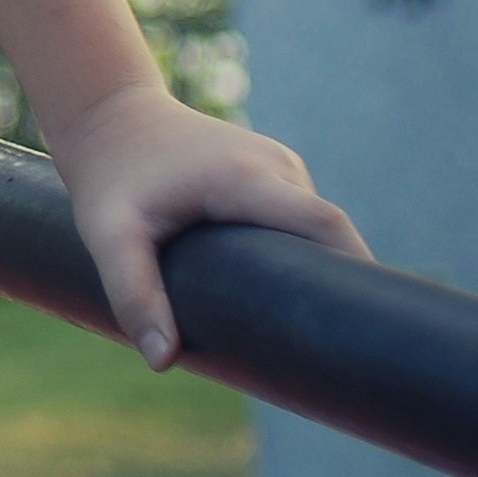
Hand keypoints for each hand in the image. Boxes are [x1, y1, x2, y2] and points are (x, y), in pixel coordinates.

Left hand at [49, 84, 367, 368]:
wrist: (107, 117)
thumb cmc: (109, 178)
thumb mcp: (108, 234)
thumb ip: (132, 292)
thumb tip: (162, 360)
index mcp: (245, 177)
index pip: (325, 223)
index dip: (356, 269)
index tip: (370, 325)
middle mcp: (274, 166)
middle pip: (330, 232)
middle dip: (341, 285)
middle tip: (337, 351)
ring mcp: (278, 166)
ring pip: (317, 229)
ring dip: (319, 271)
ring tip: (310, 332)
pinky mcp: (273, 174)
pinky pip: (302, 220)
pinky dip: (302, 255)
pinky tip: (291, 297)